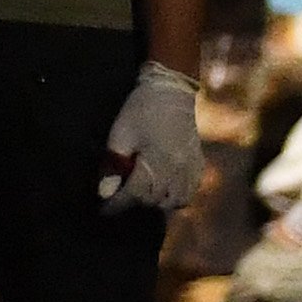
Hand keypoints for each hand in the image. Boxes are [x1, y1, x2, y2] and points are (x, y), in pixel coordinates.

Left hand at [100, 61, 201, 214]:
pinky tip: (161, 190)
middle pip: (156, 200)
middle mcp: (179, 169)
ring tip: (139, 194)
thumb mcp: (120, 135)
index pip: (135, 195)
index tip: (103, 209)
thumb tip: (104, 193)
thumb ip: (113, 164)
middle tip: (119, 197)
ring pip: (176, 201)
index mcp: (158, 162)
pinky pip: (190, 191)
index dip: (117, 205)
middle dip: (135, 203)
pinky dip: (175, 197)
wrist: (171, 92)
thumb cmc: (140, 111)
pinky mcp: (198, 164)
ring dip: (156, 202)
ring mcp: (192, 168)